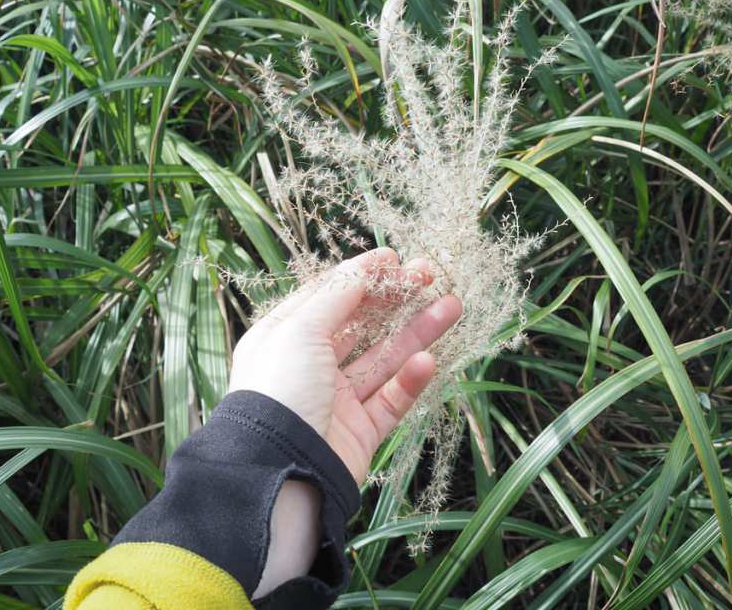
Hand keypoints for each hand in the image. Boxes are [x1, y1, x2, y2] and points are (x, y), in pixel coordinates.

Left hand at [228, 247, 462, 483]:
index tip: (396, 259)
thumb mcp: (301, 329)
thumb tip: (369, 265)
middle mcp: (310, 367)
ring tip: (452, 306)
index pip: (329, 297)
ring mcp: (336, 401)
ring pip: (385, 359)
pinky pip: (392, 400)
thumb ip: (339, 295)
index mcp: (285, 339)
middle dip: (397, 299)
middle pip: (362, 324)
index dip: (362, 276)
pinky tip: (428, 359)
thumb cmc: (280, 391)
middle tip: (431, 275)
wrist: (280, 473)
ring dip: (418, 332)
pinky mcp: (360, 433)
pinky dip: (411, 379)